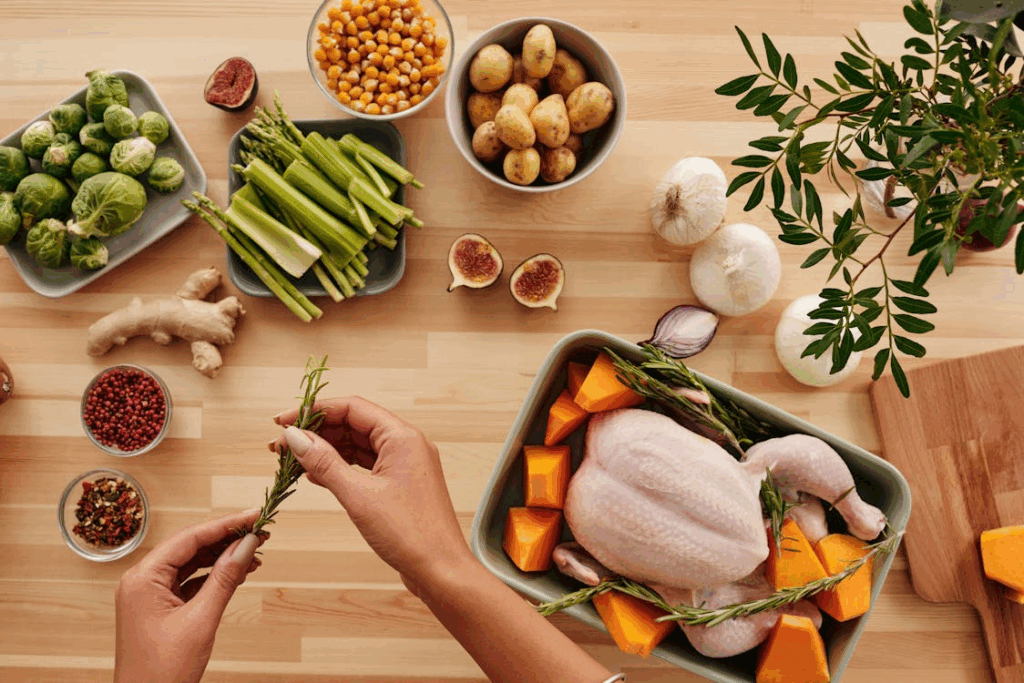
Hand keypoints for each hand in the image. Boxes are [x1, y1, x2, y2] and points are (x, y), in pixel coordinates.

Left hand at [114, 509, 267, 682]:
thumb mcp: (201, 620)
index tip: (255, 515)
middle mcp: (142, 581)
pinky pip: (189, 581)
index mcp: (143, 578)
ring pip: (191, 563)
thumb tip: (247, 545)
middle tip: (260, 532)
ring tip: (256, 552)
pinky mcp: (159, 608)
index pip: (190, 538)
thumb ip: (225, 578)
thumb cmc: (163, 672)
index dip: (225, 524)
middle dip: (226, 538)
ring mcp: (149, 595)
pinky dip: (214, 576)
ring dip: (223, 557)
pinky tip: (238, 573)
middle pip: (190, 546)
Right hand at [272, 396, 472, 592]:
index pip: (352, 408)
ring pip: (357, 446)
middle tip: (279, 444)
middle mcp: (406, 445)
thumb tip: (295, 437)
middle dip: (316, 431)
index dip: (314, 411)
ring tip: (291, 459)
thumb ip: (324, 463)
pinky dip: (339, 468)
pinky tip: (314, 475)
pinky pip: (364, 466)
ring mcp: (404, 465)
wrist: (441, 571)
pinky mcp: (399, 486)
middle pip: (353, 424)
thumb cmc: (411, 535)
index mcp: (403, 437)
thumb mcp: (359, 496)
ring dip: (325, 450)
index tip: (283, 421)